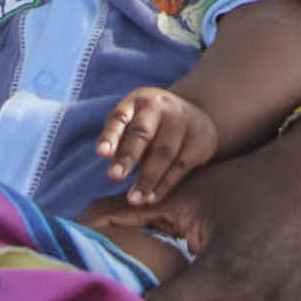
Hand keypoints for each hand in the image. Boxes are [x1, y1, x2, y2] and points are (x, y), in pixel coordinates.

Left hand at [95, 87, 212, 198]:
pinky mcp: (198, 142)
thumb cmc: (153, 123)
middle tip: (115, 177)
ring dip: (147, 178)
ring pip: (163, 153)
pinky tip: (152, 198)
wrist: (198, 114)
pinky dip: (164, 185)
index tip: (102, 153)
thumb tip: (107, 159)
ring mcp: (182, 122)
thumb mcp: (133, 121)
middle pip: (143, 133)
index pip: (120, 117)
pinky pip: (179, 167)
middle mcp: (160, 108)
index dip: (110, 135)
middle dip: (128, 157)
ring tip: (134, 199)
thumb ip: (119, 139)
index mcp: (137, 101)